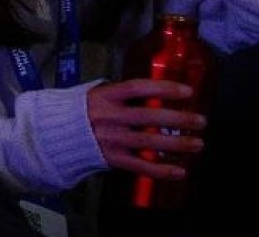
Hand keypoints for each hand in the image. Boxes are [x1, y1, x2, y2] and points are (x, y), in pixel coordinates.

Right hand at [86, 79, 206, 179]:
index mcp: (107, 96)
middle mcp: (110, 117)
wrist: (57, 135)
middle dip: (178, 119)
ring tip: (198, 143)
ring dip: (177, 144)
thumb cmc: (84, 110)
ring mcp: (112, 140)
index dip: (164, 88)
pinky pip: (141, 167)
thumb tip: (153, 88)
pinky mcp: (113, 159)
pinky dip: (161, 171)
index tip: (187, 91)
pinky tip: (180, 171)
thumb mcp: (97, 92)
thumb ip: (122, 91)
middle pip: (149, 117)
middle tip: (201, 120)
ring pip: (149, 143)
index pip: (138, 88)